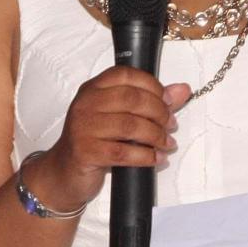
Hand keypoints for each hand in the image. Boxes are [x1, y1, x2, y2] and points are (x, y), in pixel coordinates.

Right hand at [26, 67, 190, 212]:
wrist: (64, 171)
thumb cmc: (94, 141)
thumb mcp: (119, 116)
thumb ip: (151, 101)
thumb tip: (183, 90)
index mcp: (93, 89)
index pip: (126, 75)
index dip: (152, 85)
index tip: (168, 100)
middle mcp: (85, 104)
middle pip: (131, 99)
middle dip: (159, 112)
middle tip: (171, 124)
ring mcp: (83, 128)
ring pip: (130, 126)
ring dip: (156, 135)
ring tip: (167, 143)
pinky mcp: (86, 152)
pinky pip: (123, 152)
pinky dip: (146, 156)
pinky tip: (156, 158)